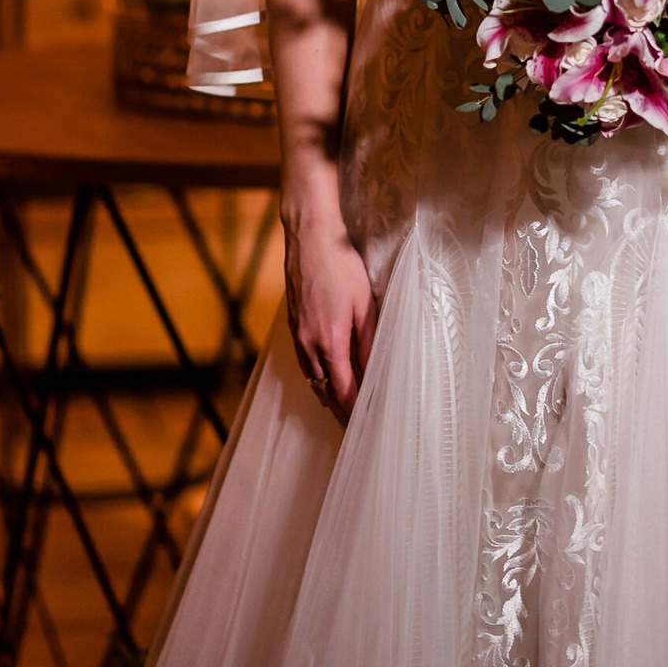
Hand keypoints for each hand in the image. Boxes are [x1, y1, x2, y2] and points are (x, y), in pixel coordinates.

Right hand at [284, 218, 375, 425]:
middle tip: (355, 427)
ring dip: (327, 394)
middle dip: (340, 409)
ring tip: (342, 409)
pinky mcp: (293, 324)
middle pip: (324, 389)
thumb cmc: (341, 267)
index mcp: (330, 341)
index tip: (365, 426)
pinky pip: (303, 360)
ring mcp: (298, 334)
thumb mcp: (364, 304)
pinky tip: (324, 376)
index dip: (354, 411)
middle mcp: (309, 343)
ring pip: (311, 376)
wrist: (310, 239)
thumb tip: (373, 371)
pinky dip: (315, 375)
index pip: (344, 389)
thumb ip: (368, 341)